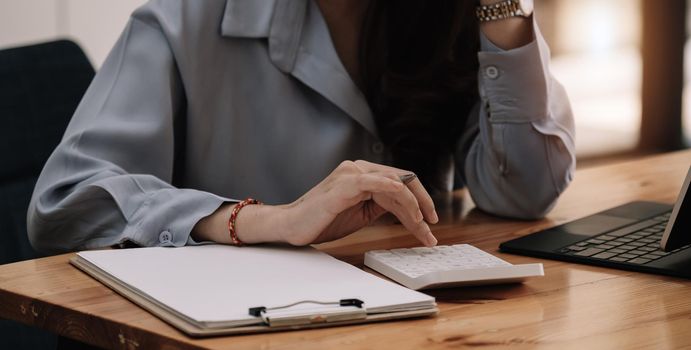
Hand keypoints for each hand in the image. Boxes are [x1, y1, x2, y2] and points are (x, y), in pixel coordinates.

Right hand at [279, 160, 438, 245]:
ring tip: (421, 226)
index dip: (419, 199)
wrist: (291, 226)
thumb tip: (407, 209)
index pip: (399, 181)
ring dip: (413, 205)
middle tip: (432, 225)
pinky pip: (376, 182)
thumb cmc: (322, 220)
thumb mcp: (360, 213)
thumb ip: (381, 205)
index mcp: (362, 175)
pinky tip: (406, 203)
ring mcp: (351, 174)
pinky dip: (395, 191)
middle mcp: (358, 169)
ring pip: (394, 183)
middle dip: (422, 204)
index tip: (430, 220)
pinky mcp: (344, 185)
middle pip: (402, 180)